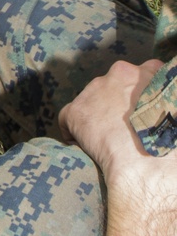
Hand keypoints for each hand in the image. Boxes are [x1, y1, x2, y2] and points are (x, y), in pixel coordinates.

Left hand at [59, 58, 176, 189]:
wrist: (147, 164)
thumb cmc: (168, 144)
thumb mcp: (173, 111)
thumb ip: (165, 104)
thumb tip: (161, 114)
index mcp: (150, 72)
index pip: (148, 72)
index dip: (143, 91)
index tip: (142, 108)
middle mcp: (121, 73)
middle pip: (115, 84)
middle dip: (117, 102)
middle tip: (125, 127)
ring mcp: (96, 89)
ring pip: (92, 100)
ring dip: (98, 116)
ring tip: (108, 141)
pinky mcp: (77, 111)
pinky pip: (68, 118)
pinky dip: (74, 132)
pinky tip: (85, 148)